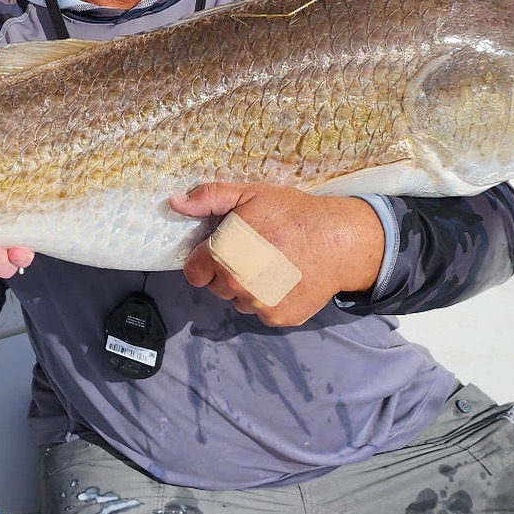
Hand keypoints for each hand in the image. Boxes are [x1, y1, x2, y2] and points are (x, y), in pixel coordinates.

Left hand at [171, 182, 381, 327]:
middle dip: (228, 272)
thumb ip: (208, 199)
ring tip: (273, 264)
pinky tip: (287, 279)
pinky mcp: (279, 318)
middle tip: (254, 253)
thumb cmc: (292, 214)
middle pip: (217, 287)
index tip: (221, 251)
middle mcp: (237, 286)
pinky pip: (264, 312)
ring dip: (248, 288)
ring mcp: (259, 305)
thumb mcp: (249, 195)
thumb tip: (174, 202)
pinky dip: (271, 299)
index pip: (194, 273)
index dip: (205, 261)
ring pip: (240, 301)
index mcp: (222, 256)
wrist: (339, 241)